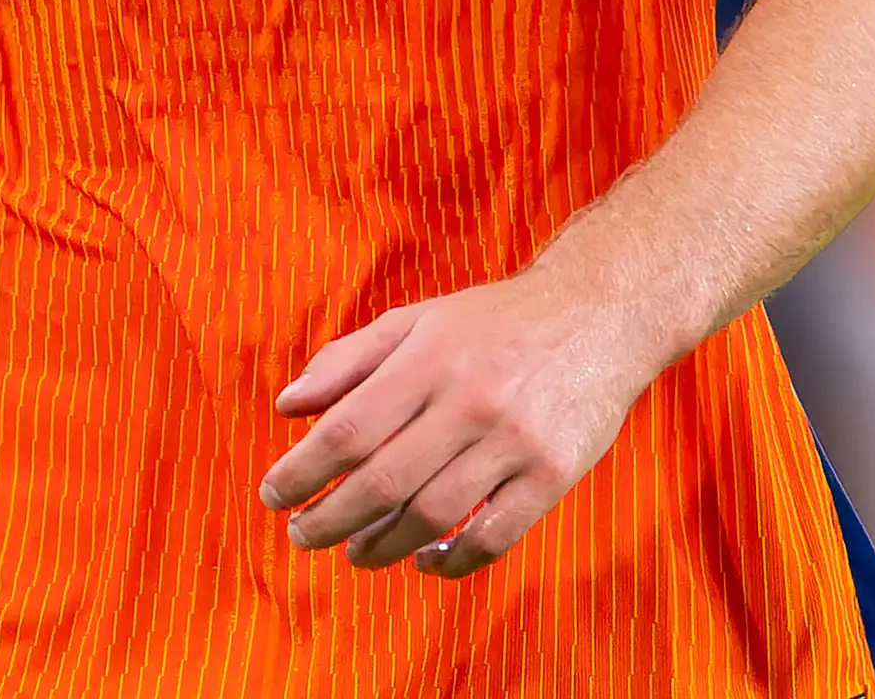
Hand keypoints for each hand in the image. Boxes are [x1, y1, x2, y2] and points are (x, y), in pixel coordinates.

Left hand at [258, 266, 665, 578]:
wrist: (601, 313)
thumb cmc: (498, 320)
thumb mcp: (420, 319)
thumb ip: (349, 359)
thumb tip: (287, 405)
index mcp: (431, 358)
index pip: (349, 428)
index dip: (302, 469)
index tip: (272, 494)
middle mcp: (470, 401)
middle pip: (382, 482)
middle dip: (328, 519)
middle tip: (301, 535)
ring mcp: (515, 441)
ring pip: (431, 516)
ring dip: (381, 547)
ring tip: (356, 554)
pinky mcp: (553, 474)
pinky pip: (493, 537)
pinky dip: (452, 562)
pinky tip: (425, 561)